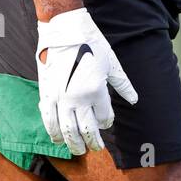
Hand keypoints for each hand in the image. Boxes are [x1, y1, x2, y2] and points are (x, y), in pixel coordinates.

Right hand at [36, 8, 136, 154]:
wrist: (64, 31)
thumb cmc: (91, 45)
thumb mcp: (112, 64)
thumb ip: (123, 85)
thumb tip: (134, 99)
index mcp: (97, 90)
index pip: (104, 118)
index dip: (107, 123)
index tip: (107, 122)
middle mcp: (78, 98)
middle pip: (86, 129)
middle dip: (92, 142)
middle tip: (95, 149)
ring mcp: (60, 98)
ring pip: (67, 130)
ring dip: (73, 144)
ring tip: (78, 150)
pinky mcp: (46, 95)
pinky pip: (49, 121)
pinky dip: (54, 133)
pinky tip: (58, 139)